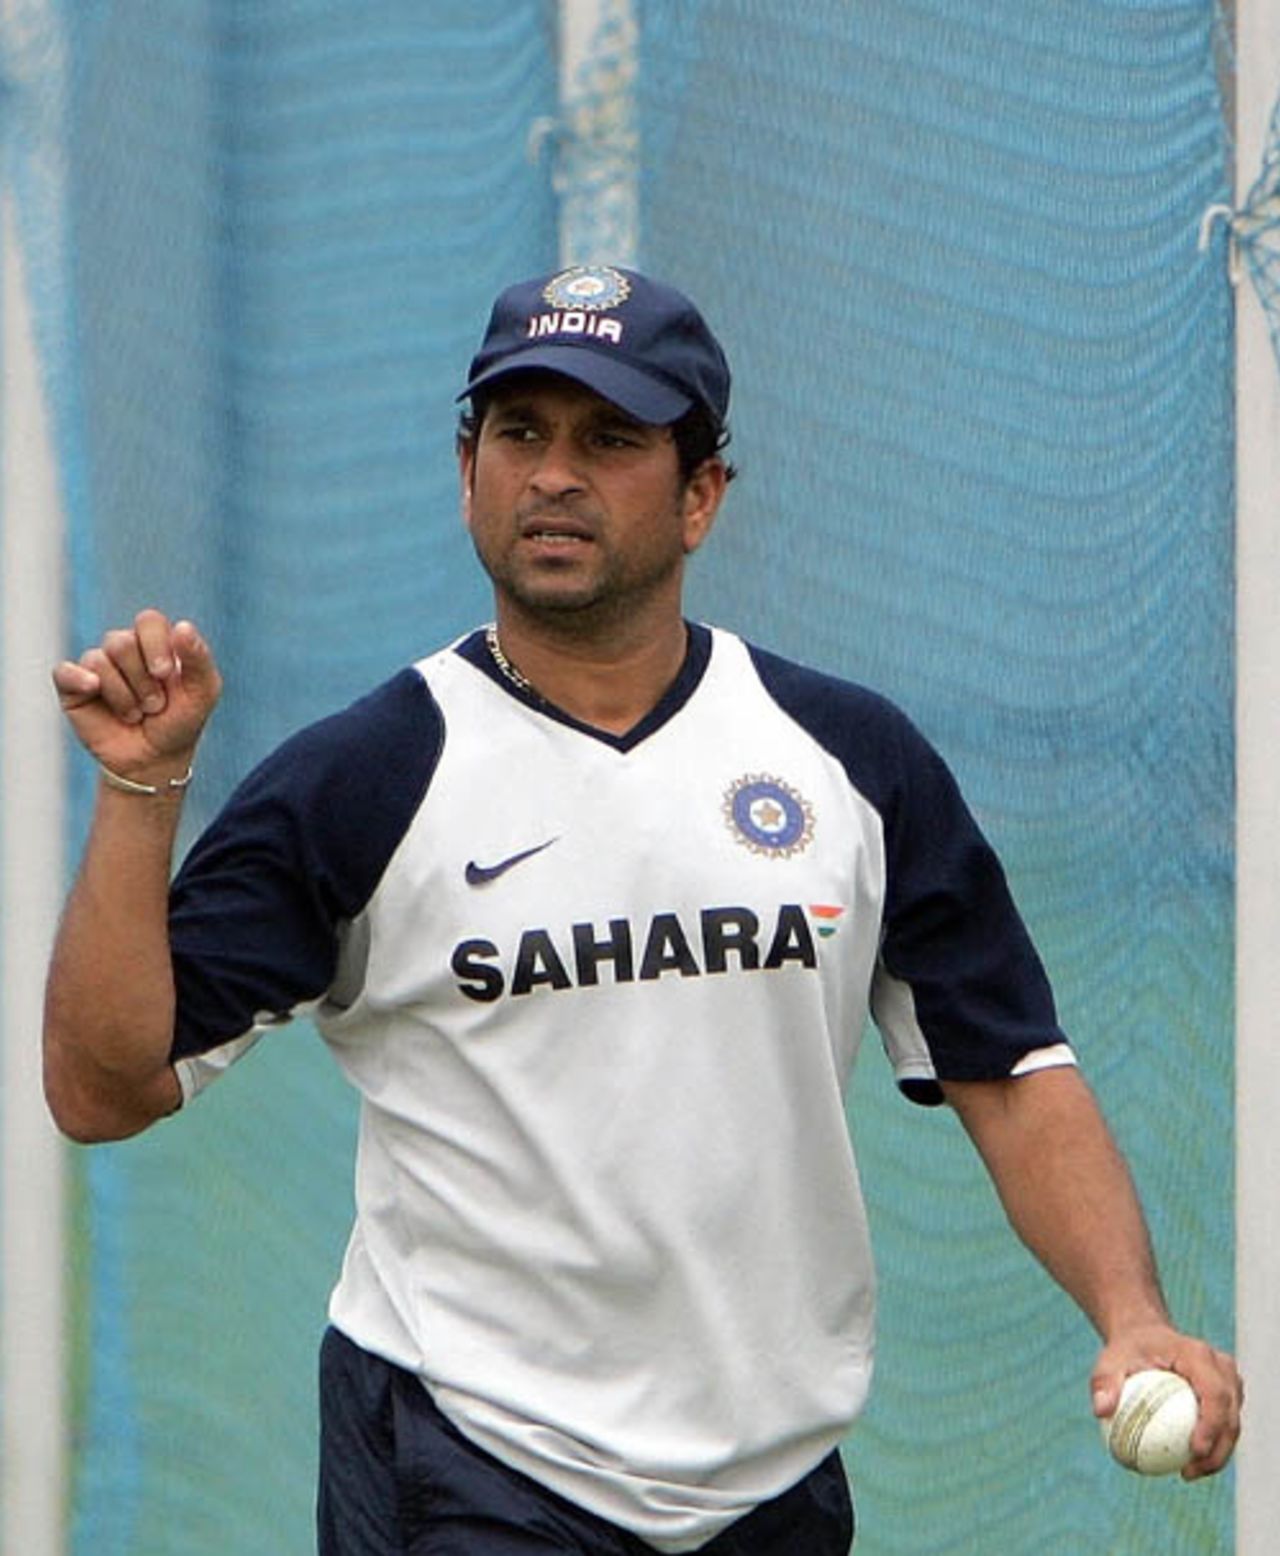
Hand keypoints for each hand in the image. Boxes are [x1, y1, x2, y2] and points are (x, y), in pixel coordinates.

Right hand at [52, 610, 221, 782]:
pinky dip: (79, 680)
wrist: (154, 760)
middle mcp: (124, 648)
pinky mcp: (73, 686)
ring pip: (99, 661)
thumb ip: (199, 658)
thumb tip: (182, 626)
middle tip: (155, 705)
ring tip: (136, 713)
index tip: (166, 675)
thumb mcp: (203, 692)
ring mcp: (97, 666)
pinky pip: (65, 671)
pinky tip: (94, 689)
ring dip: (124, 696)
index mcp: (155, 642)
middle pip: (121, 641)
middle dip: (142, 681)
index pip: (148, 621)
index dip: (155, 646)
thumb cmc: (180, 721)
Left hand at [1091, 1323, 1241, 1478]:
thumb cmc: (1127, 1350)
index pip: (1214, 1393)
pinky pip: (1226, 1425)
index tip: (1194, 1451)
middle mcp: (1220, 1366)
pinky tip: (1189, 1465)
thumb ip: (1104, 1382)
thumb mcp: (1109, 1361)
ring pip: (1233, 1423)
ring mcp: (1228, 1380)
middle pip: (1231, 1414)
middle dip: (1218, 1449)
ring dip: (1218, 1454)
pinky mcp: (1228, 1394)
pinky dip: (1213, 1447)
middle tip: (1190, 1472)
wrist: (1144, 1335)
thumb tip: (1101, 1411)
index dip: (1212, 1424)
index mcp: (1196, 1354)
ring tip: (1188, 1473)